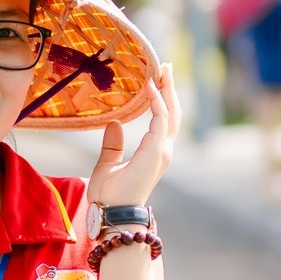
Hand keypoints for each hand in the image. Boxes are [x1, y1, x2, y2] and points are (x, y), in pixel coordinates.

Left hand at [86, 63, 180, 211]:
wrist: (111, 212)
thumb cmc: (109, 196)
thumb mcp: (107, 164)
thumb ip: (112, 145)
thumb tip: (114, 123)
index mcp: (154, 152)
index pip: (164, 119)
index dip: (163, 98)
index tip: (157, 78)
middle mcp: (163, 150)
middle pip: (173, 112)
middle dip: (170, 88)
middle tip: (166, 66)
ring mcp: (162, 151)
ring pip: (171, 113)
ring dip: (168, 90)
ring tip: (163, 69)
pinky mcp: (156, 152)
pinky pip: (160, 121)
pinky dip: (157, 102)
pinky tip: (150, 87)